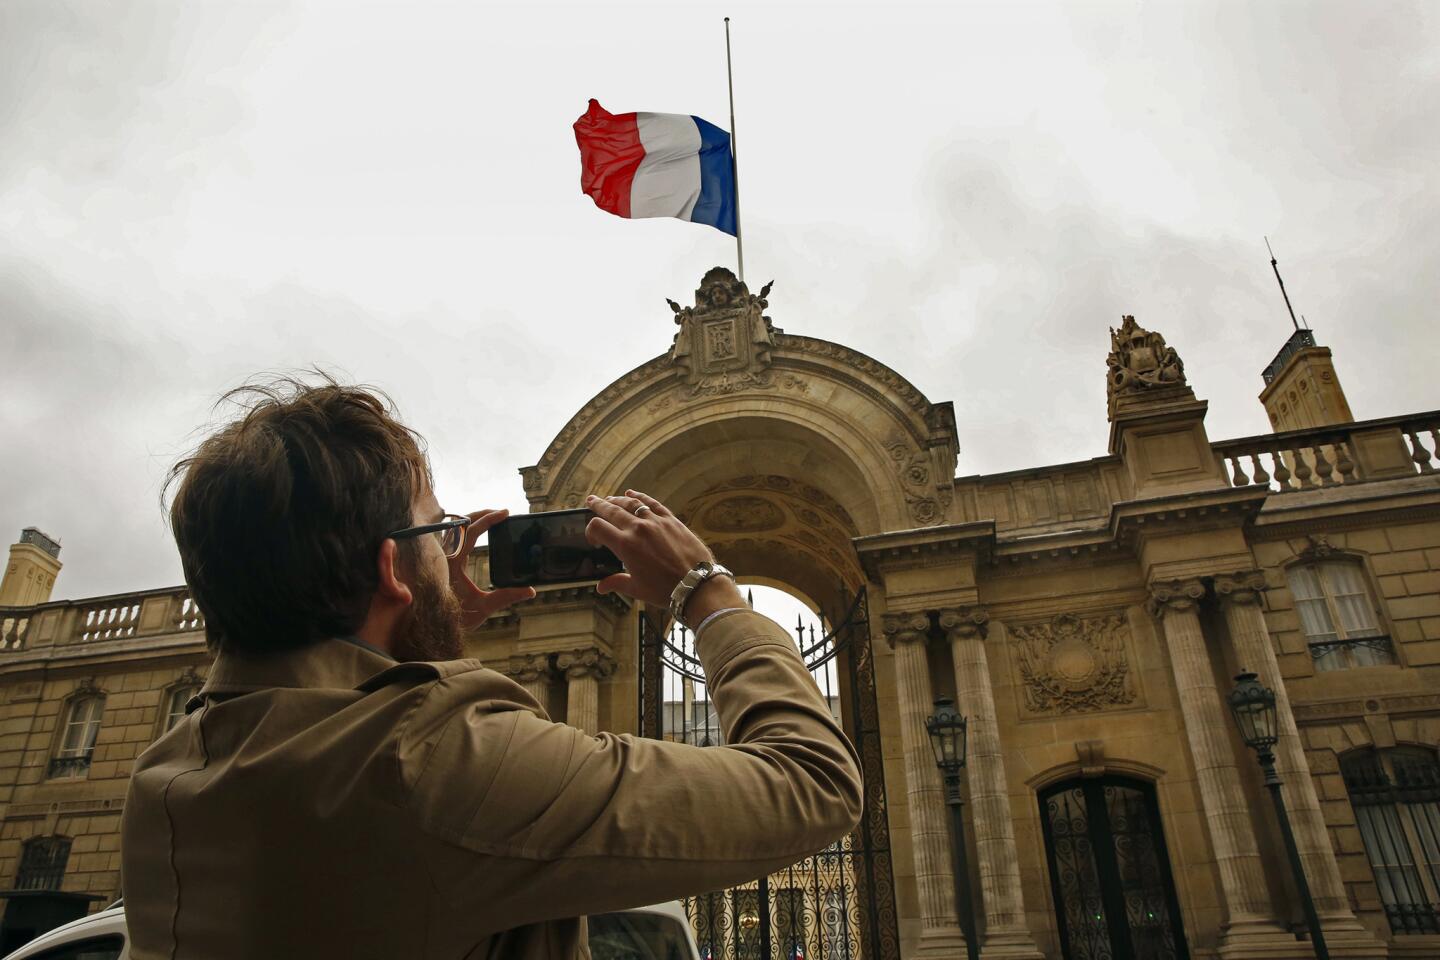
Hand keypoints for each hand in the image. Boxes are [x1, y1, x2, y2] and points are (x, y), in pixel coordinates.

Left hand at [450, 509, 534, 626]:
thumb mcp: (483, 608)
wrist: (428, 629)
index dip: (489, 519)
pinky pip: (452, 537)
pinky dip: (466, 530)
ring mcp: (440, 557)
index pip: (470, 531)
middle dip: (482, 513)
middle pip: (461, 522)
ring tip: (492, 519)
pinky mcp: (441, 561)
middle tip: (501, 513)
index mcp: (452, 562)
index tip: (505, 513)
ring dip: (473, 519)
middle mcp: (443, 556)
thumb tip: (531, 590)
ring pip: (455, 527)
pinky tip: (477, 533)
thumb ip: (507, 597)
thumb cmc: (453, 620)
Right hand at [584, 491, 728, 608]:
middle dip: (599, 505)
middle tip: (591, 501)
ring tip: (610, 499)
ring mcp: (655, 522)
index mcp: (625, 546)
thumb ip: (616, 583)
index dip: (590, 531)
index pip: (598, 528)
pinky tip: (633, 494)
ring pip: (631, 503)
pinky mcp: (671, 520)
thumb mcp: (637, 589)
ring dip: (618, 500)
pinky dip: (641, 497)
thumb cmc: (666, 590)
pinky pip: (652, 503)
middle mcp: (638, 529)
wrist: (696, 584)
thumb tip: (601, 587)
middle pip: (612, 510)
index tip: (593, 539)